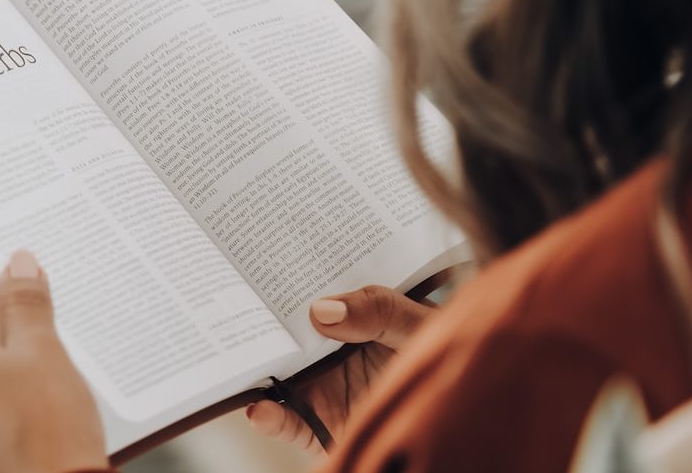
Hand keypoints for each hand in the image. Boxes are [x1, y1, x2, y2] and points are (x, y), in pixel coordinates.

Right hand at [245, 286, 436, 453]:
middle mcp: (328, 350)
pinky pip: (289, 422)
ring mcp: (322, 386)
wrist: (458, 416)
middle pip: (282, 335)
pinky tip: (260, 410)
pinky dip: (270, 418)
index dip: (283, 280)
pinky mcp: (320, 424)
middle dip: (256, 323)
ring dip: (254, 370)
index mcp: (348, 317)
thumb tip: (322, 310)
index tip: (257, 267)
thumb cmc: (442, 354)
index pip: (309, 296)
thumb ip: (377, 310)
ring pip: (276, 377)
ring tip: (238, 362)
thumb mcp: (417, 322)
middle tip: (232, 310)